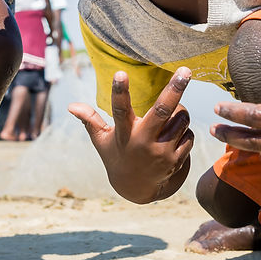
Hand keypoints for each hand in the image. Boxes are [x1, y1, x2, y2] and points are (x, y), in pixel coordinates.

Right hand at [69, 69, 193, 203]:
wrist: (136, 189)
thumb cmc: (117, 156)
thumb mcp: (101, 141)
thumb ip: (90, 120)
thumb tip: (72, 105)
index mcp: (124, 134)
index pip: (120, 110)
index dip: (119, 92)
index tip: (120, 73)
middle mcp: (144, 142)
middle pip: (162, 111)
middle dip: (175, 89)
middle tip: (185, 70)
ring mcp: (162, 152)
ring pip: (181, 119)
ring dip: (179, 111)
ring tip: (170, 114)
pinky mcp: (176, 160)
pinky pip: (189, 135)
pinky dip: (184, 130)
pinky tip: (174, 134)